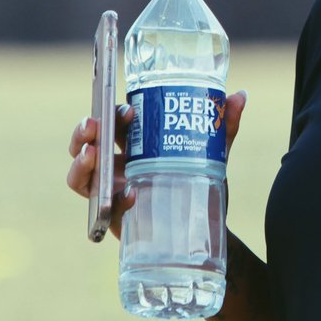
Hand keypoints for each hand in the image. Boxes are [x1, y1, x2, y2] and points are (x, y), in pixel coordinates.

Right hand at [67, 90, 248, 237]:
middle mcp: (119, 165)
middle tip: (93, 124)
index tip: (128, 108)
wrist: (206, 225)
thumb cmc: (201, 181)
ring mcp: (113, 191)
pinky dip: (114, 201)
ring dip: (79, 164)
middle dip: (84, 132)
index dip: (113, 111)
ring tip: (92, 155)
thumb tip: (241, 95)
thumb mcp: (213, 152)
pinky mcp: (117, 217)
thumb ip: (225, 125)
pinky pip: (104, 209)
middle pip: (88, 143)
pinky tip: (130, 194)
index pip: (114, 121)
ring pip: (81, 176)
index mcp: (137, 143)